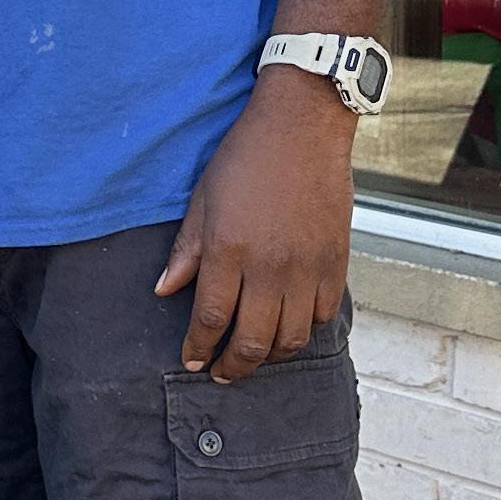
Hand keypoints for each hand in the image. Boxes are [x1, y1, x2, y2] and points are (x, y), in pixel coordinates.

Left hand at [156, 69, 353, 382]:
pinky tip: (289, 326)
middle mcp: (269, 267)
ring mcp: (307, 267)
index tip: (191, 361)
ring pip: (290, 338)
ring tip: (254, 355)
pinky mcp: (336, 262)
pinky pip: (322, 315)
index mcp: (228, 251)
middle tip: (220, 373)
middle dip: (232, 366)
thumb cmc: (244, 158)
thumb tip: (164, 291)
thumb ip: (186, 251)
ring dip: (269, 356)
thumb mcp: (202, 199)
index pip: (209, 320)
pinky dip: (305, 329)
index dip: (197, 348)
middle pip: (252, 341)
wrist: (302, 126)